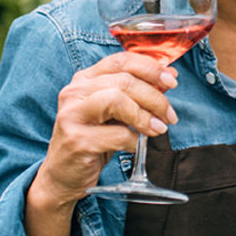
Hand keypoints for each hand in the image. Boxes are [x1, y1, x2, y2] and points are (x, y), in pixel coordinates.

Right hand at [30, 52, 178, 209]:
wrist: (63, 174)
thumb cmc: (92, 140)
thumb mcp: (116, 112)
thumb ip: (138, 93)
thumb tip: (168, 75)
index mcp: (85, 79)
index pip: (121, 60)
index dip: (150, 68)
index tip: (171, 80)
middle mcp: (75, 92)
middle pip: (124, 81)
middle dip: (155, 97)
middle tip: (169, 115)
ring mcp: (73, 115)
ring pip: (117, 100)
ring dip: (144, 115)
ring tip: (157, 129)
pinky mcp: (77, 140)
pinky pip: (116, 134)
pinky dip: (134, 140)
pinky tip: (136, 146)